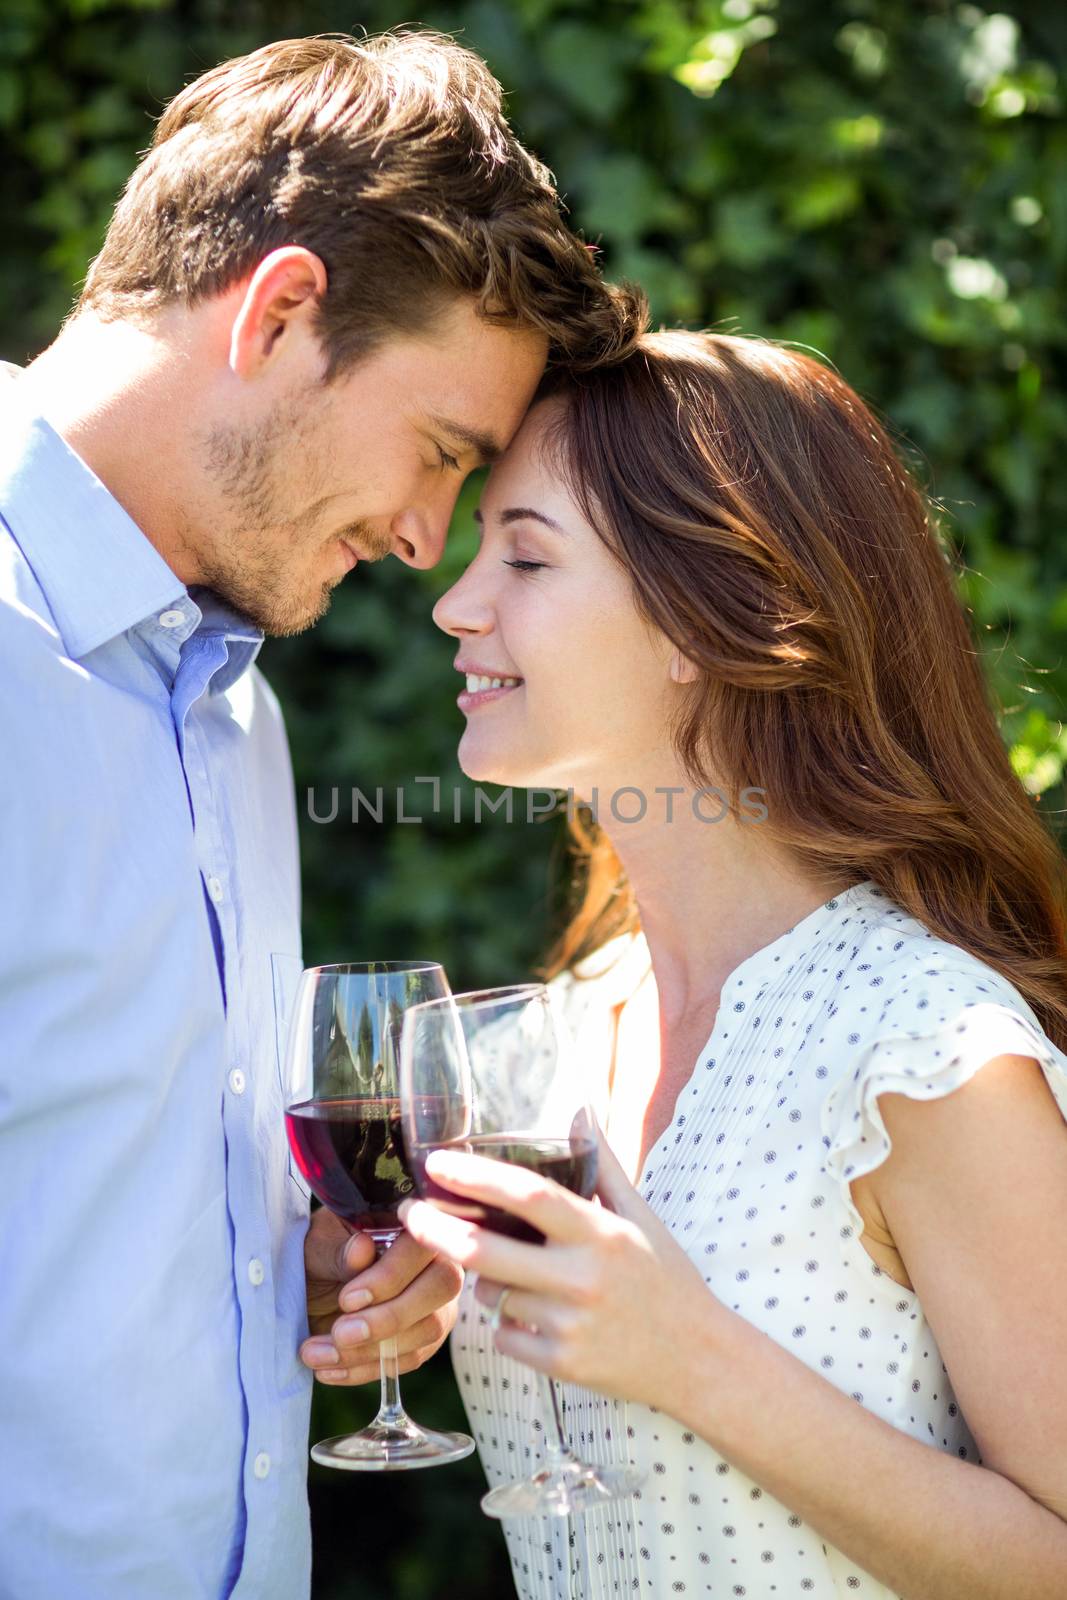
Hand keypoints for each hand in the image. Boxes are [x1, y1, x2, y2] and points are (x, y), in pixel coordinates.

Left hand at [300, 1206, 462, 1385]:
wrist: (313, 1287)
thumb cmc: (321, 1255)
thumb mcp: (317, 1246)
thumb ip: (337, 1249)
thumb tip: (361, 1250)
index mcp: (411, 1223)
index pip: (421, 1244)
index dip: (390, 1276)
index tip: (347, 1299)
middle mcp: (436, 1258)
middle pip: (441, 1286)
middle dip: (390, 1318)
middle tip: (341, 1334)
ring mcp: (437, 1299)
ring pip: (429, 1329)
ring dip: (370, 1350)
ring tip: (317, 1354)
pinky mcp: (426, 1336)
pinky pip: (409, 1359)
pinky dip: (366, 1369)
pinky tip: (329, 1369)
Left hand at [398, 1123, 725, 1409]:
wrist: (698, 1360)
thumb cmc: (666, 1279)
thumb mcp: (641, 1217)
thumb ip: (604, 1164)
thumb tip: (579, 1107)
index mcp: (601, 1233)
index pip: (530, 1196)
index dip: (478, 1177)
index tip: (437, 1163)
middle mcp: (583, 1277)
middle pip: (489, 1252)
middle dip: (438, 1231)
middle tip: (411, 1213)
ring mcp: (570, 1324)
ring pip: (494, 1295)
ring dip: (486, 1282)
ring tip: (508, 1273)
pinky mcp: (563, 1365)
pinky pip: (504, 1338)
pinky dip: (507, 1325)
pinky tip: (533, 1316)